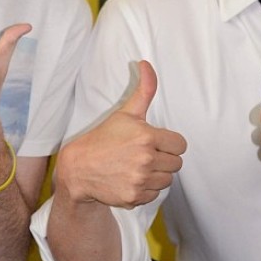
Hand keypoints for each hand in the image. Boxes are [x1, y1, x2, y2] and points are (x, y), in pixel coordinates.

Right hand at [56, 60, 185, 208]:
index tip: (155, 142)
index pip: (180, 145)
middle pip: (176, 163)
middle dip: (163, 158)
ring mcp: (141, 180)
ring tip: (137, 166)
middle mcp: (146, 160)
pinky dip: (145, 189)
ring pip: (167, 180)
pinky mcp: (135, 197)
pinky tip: (131, 179)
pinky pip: (154, 194)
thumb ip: (144, 90)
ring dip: (156, 174)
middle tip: (144, 154)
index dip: (169, 143)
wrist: (79, 168)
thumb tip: (146, 63)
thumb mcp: (125, 113)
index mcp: (147, 137)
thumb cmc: (103, 138)